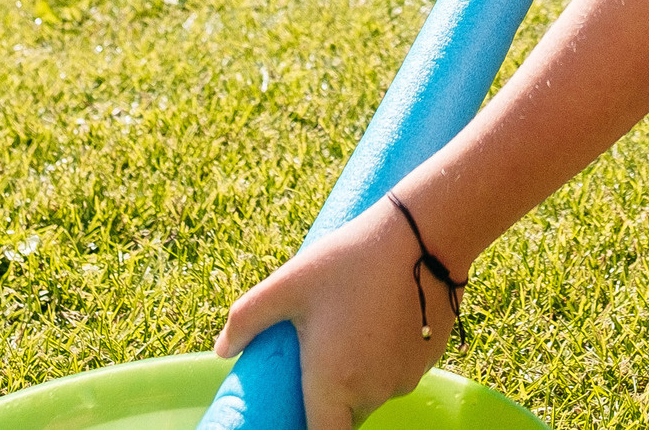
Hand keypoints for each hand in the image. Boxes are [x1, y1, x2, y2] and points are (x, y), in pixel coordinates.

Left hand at [213, 201, 456, 429]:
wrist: (425, 236)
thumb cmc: (350, 260)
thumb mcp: (289, 283)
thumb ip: (247, 319)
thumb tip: (220, 350)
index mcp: (334, 384)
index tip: (296, 412)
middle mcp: (373, 392)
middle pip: (345, 413)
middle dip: (330, 394)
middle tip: (318, 353)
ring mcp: (405, 380)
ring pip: (373, 391)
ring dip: (359, 374)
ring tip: (351, 325)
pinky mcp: (429, 362)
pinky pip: (398, 373)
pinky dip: (386, 358)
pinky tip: (381, 318)